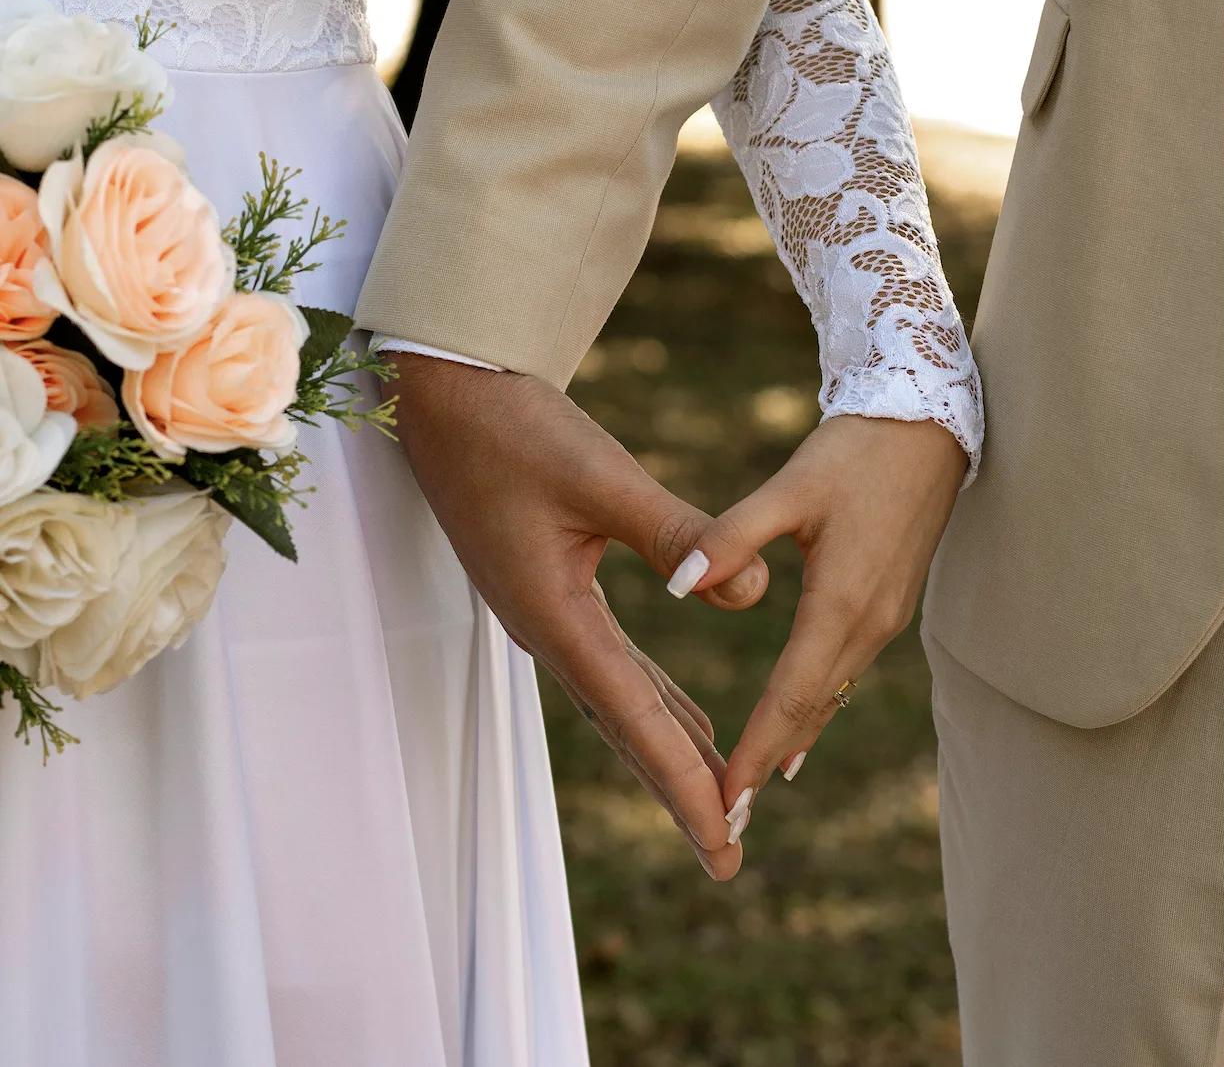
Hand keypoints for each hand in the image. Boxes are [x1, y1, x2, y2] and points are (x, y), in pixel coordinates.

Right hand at [383, 355, 767, 879]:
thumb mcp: (598, 475)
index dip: (683, 779)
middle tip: (728, 857)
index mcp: (555, 614)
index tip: (724, 839)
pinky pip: (614, 666)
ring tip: (718, 803)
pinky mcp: (551, 593)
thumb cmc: (511, 428)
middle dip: (678, 792)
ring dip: (668, 753)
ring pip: (620, 703)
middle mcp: (548, 630)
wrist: (441, 397)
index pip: (633, 714)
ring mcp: (546, 615)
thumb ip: (675, 536)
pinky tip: (683, 715)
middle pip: (626, 728)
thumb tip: (751, 597)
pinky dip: (654, 701)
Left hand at [667, 415, 967, 826]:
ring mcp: (887, 619)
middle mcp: (870, 624)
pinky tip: (796, 729)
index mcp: (842, 603)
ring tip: (753, 786)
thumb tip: (678, 586)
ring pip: (830, 696)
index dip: (754, 750)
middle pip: (811, 711)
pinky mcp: (891, 605)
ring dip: (792, 740)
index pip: (789, 696)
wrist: (929, 425)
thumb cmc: (855, 452)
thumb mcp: (788, 490)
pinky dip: (815, 707)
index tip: (724, 797)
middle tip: (728, 816)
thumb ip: (729, 540)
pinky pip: (844, 672)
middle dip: (768, 763)